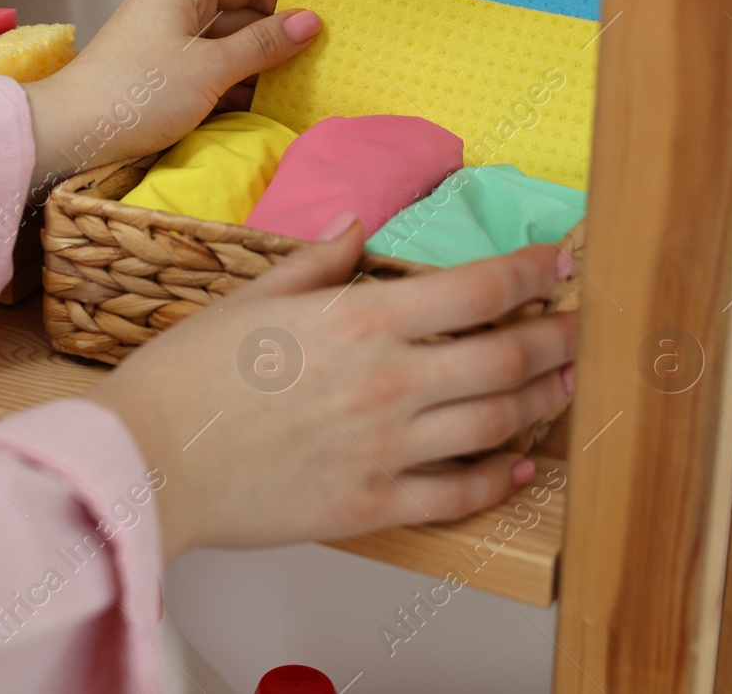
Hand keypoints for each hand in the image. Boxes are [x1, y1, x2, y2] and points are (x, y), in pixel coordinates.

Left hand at [20, 0, 318, 188]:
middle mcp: (172, 7)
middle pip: (238, 11)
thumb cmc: (135, 95)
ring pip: (225, 45)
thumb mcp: (210, 69)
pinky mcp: (159, 75)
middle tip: (320, 59)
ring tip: (302, 86)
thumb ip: (263, 45)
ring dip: (258, 65)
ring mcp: (164, 43)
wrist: (70, 135)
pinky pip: (208, 70)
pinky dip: (235, 85)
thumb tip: (310, 22)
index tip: (321, 21)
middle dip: (276, 36)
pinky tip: (264, 106)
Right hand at [84, 226, 575, 562]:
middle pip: (508, 357)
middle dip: (560, 338)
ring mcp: (386, 448)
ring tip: (564, 386)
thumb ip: (314, 264)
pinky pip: (460, 496)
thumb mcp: (248, 301)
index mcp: (358, 320)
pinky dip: (501, 480)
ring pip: (498, 424)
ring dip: (544, 402)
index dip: (533, 272)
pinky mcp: (372, 505)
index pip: (477, 290)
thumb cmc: (185, 379)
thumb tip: (354, 227)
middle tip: (585, 329)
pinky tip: (519, 466)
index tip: (564, 261)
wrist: (145, 462)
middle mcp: (388, 382)